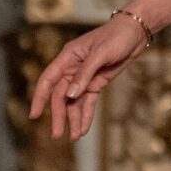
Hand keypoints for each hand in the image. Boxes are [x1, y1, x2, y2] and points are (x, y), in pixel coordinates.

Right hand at [30, 13, 150, 142]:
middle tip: (57, 136)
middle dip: (59, 116)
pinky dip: (86, 115)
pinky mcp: (97, 83)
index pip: (48, 80)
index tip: (34, 115)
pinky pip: (88, 102)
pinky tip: (83, 129)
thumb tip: (69, 95)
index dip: (39, 98)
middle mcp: (73, 69)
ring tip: (74, 137)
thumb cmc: (116, 36)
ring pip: (74, 102)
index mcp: (68, 58)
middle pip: (61, 96)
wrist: (136, 33)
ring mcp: (85, 77)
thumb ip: (85, 74)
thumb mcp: (101, 54)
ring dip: (73, 119)